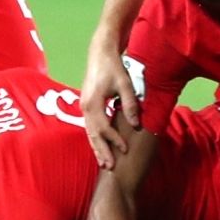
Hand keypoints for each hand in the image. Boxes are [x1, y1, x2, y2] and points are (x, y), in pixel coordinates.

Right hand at [80, 39, 141, 169]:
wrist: (100, 53)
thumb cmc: (114, 67)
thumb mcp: (126, 85)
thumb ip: (130, 105)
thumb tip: (135, 124)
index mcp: (93, 103)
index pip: (104, 128)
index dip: (114, 140)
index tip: (125, 150)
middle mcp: (85, 107)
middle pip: (93, 134)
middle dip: (102, 151)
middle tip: (109, 167)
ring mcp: (83, 106)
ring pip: (89, 132)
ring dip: (97, 147)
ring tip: (103, 162)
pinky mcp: (86, 105)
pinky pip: (90, 126)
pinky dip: (95, 137)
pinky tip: (100, 146)